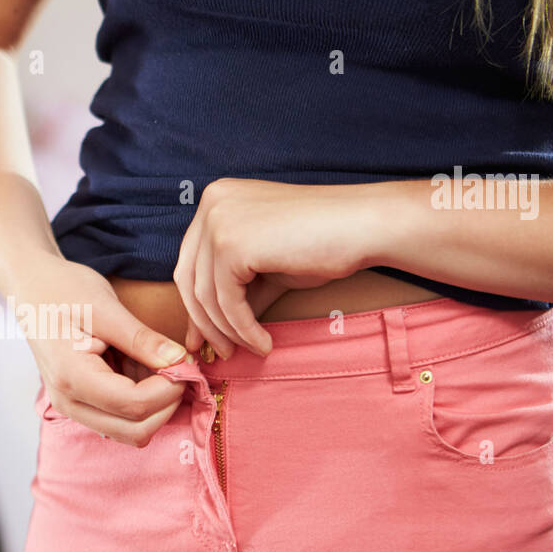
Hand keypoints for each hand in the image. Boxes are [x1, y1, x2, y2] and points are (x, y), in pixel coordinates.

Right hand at [9, 253, 189, 446]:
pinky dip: (142, 403)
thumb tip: (180, 362)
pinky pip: (120, 420)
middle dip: (167, 403)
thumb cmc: (63, 289)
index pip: (134, 405)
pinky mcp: (80, 405)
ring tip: (154, 364)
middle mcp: (69, 403)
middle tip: (178, 367)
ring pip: (131, 432)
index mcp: (73, 377)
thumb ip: (142, 339)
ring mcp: (72, 408)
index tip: (184, 361)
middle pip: (136, 431)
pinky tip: (140, 368)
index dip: (169, 388)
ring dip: (155, 405)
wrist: (30, 289)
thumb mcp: (106, 307)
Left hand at [174, 177, 378, 356]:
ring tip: (248, 350)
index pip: (189, 261)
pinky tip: (263, 344)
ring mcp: (219, 221)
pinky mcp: (232, 245)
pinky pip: (228, 303)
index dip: (194, 305)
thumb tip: (204, 331)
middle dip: (204, 322)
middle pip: (188, 278)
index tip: (202, 338)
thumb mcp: (264, 266)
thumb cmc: (322, 243)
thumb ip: (233, 289)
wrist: (363, 226)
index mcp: (216, 199)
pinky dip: (244, 329)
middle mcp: (211, 203)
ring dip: (227, 331)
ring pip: (206, 295)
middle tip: (221, 353)